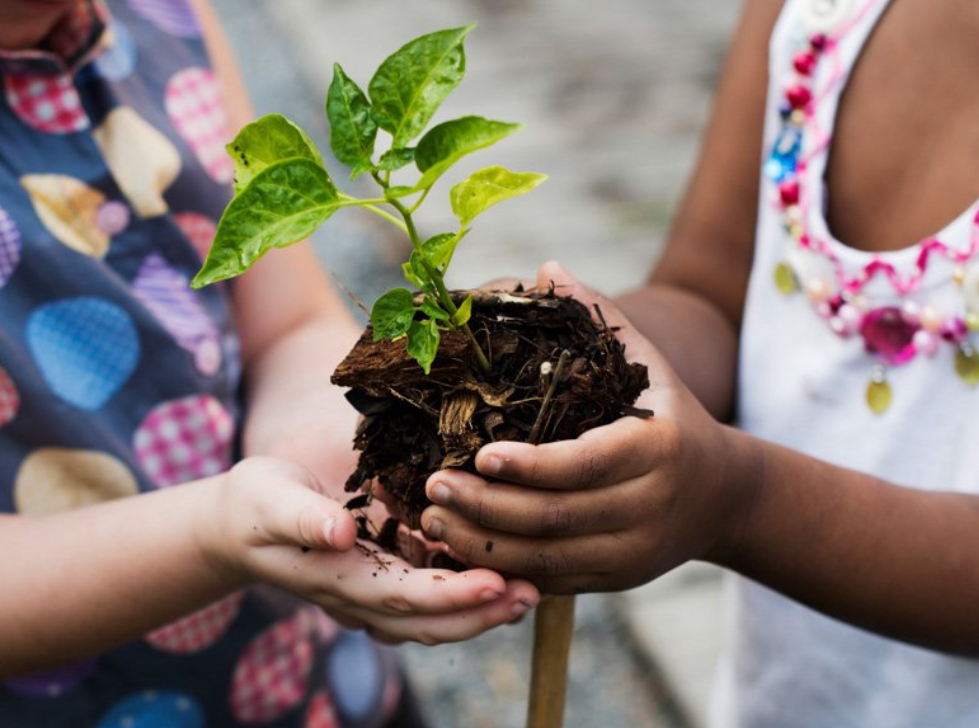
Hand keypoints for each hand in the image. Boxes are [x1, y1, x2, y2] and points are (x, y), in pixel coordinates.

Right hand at [201, 457, 540, 643]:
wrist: (244, 523)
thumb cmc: (256, 505)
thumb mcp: (269, 500)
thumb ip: (302, 517)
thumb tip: (340, 532)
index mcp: (335, 579)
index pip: (400, 597)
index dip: (448, 596)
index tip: (494, 583)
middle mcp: (360, 597)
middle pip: (427, 619)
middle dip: (481, 613)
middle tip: (531, 594)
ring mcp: (374, 593)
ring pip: (433, 615)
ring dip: (481, 609)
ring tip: (529, 590)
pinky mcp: (385, 578)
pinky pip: (430, 595)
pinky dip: (466, 590)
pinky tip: (501, 571)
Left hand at [418, 262, 756, 592]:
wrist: (721, 496)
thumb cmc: (670, 415)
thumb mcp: (648, 363)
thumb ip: (598, 318)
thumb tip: (546, 269)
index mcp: (657, 449)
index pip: (587, 464)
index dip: (531, 465)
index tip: (480, 454)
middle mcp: (648, 507)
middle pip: (557, 518)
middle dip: (488, 508)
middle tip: (432, 485)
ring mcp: (632, 552)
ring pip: (548, 560)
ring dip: (483, 545)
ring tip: (431, 520)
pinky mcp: (615, 579)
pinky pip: (552, 582)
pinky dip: (503, 569)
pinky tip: (460, 547)